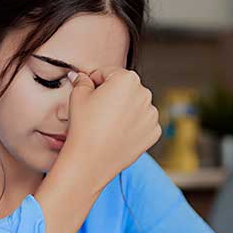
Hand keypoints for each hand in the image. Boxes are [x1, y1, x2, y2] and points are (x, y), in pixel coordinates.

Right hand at [62, 68, 159, 187]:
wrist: (92, 159)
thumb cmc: (84, 126)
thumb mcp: (78, 96)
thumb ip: (82, 81)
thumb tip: (82, 77)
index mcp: (127, 79)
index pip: (108, 73)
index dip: (95, 82)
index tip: (88, 93)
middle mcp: (145, 93)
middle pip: (125, 88)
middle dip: (112, 95)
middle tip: (97, 111)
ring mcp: (152, 114)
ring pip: (135, 106)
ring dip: (124, 110)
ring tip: (106, 124)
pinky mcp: (154, 132)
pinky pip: (142, 123)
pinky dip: (132, 126)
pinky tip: (117, 133)